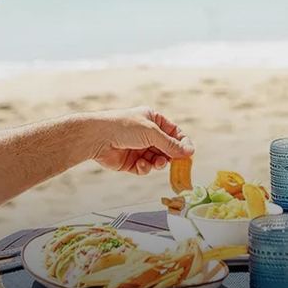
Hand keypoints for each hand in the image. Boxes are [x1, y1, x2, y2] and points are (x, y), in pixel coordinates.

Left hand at [81, 106, 195, 174]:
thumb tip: (190, 152)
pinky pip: (144, 168)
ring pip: (157, 159)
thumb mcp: (151, 132)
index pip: (174, 132)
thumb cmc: (123, 126)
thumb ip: (171, 144)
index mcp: (153, 119)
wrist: (97, 137)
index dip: (182, 143)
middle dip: (171, 156)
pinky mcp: (130, 161)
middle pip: (167, 148)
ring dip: (158, 163)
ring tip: (157, 162)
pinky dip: (145, 168)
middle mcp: (147, 133)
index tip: (189, 154)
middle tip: (176, 163)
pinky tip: (140, 164)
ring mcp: (138, 148)